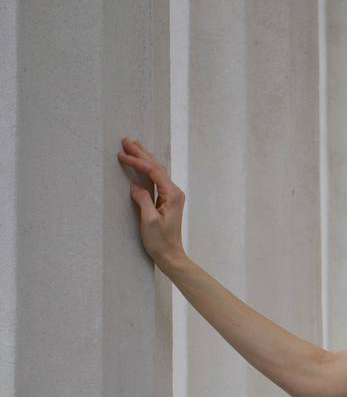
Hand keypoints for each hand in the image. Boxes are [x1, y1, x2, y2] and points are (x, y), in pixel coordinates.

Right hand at [116, 137, 185, 267]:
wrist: (171, 256)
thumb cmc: (161, 242)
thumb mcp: (149, 221)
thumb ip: (143, 200)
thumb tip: (135, 186)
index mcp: (172, 195)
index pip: (153, 171)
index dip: (137, 161)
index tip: (122, 154)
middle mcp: (174, 192)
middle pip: (157, 166)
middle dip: (141, 153)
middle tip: (126, 140)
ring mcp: (172, 195)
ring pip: (157, 171)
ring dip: (144, 158)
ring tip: (132, 146)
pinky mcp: (167, 200)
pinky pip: (156, 179)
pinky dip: (147, 169)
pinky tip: (141, 163)